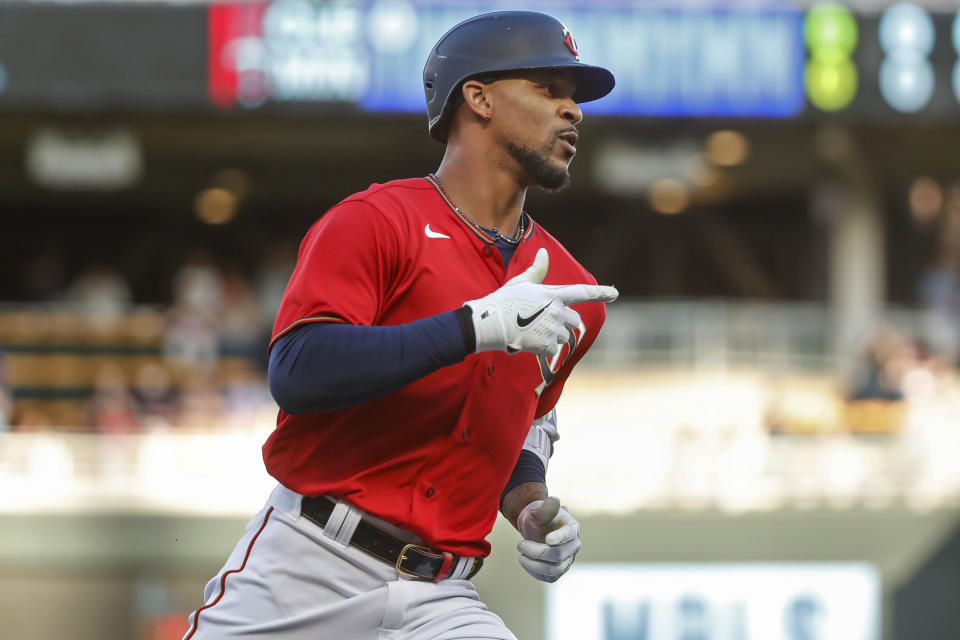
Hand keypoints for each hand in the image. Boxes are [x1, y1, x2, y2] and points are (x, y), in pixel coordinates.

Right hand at [465, 248, 617, 357]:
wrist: (489, 322)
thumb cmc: (504, 300)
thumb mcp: (520, 282)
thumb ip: (537, 270)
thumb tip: (544, 251)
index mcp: (553, 294)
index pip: (582, 292)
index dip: (600, 292)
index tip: (615, 293)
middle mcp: (557, 311)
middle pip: (574, 321)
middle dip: (563, 322)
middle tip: (541, 321)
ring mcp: (552, 329)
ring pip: (563, 337)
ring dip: (551, 336)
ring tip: (531, 330)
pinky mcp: (545, 345)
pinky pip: (552, 349)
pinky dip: (542, 348)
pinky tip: (528, 341)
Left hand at [516, 496, 580, 582]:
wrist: (536, 529)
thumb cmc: (540, 518)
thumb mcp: (540, 511)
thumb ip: (546, 508)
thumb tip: (555, 500)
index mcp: (572, 528)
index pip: (569, 535)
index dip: (560, 538)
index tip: (548, 539)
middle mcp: (573, 546)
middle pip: (559, 555)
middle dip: (536, 552)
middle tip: (519, 545)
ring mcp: (567, 560)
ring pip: (555, 570)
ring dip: (534, 565)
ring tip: (521, 556)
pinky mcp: (558, 572)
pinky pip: (549, 577)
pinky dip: (534, 571)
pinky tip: (524, 561)